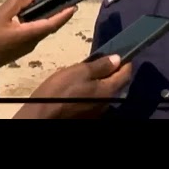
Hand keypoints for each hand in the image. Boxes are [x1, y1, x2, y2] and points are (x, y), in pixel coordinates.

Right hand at [0, 0, 76, 70]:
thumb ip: (16, 3)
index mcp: (30, 34)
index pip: (53, 23)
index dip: (65, 15)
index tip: (74, 6)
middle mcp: (33, 41)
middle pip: (50, 26)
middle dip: (60, 15)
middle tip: (66, 3)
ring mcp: (28, 46)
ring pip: (43, 30)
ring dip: (48, 18)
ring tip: (50, 5)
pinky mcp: (23, 48)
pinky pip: (35, 33)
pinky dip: (38, 23)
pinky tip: (31, 15)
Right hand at [12, 54, 132, 118]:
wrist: (42, 115)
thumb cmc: (60, 91)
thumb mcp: (80, 71)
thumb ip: (101, 66)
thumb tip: (117, 59)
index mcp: (109, 91)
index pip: (126, 74)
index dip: (126, 61)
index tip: (122, 52)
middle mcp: (107, 103)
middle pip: (118, 83)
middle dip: (114, 71)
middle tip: (105, 60)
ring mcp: (98, 111)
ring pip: (106, 91)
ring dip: (103, 80)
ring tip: (92, 71)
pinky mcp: (87, 115)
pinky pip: (97, 99)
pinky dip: (94, 89)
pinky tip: (83, 84)